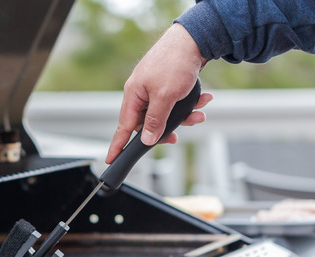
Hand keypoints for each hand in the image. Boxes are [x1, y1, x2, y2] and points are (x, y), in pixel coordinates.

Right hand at [106, 23, 210, 163]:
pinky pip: (175, 102)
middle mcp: (141, 92)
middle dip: (166, 129)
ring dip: (183, 116)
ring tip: (198, 114)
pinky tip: (203, 99)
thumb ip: (154, 121)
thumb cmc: (175, 62)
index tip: (111, 160)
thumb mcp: (165, 97)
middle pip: (148, 122)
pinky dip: (189, 104)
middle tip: (176, 138)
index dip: (117, 145)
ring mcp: (154, 88)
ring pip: (165, 113)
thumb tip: (146, 139)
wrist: (194, 39)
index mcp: (134, 94)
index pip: (123, 127)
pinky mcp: (168, 84)